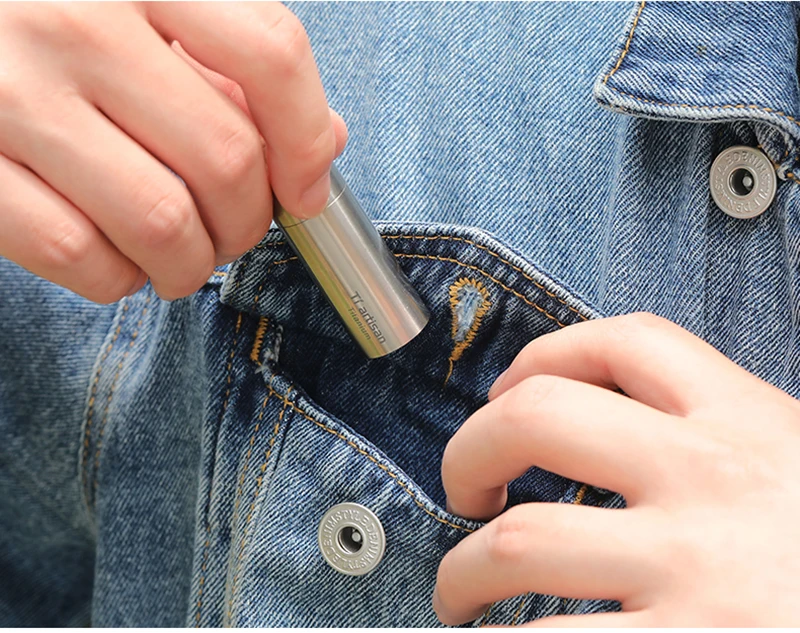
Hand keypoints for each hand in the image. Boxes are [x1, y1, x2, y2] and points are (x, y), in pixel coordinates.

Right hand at [0, 3, 346, 301]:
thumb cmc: (56, 22)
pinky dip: (117, 278)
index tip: (306, 191)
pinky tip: (115, 258)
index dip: (306, 142)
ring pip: (161, 221)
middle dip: (247, 223)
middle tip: (231, 231)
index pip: (271, 54)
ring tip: (179, 256)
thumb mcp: (150, 12)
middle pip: (226, 157)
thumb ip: (238, 67)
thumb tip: (325, 140)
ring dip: (189, 263)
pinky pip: (79, 255)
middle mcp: (75, 21)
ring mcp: (12, 92)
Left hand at [434, 313, 799, 625]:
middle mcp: (711, 483)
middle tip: (465, 492)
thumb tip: (614, 440)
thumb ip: (722, 449)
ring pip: (520, 544)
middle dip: (468, 451)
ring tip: (462, 594)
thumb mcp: (797, 474)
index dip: (542, 356)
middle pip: (536, 418)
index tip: (506, 392)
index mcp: (747, 426)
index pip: (623, 342)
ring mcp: (693, 571)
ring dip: (464, 572)